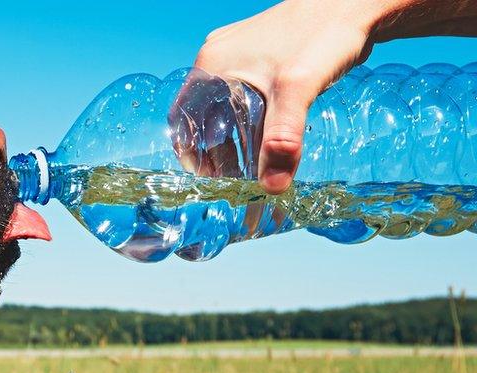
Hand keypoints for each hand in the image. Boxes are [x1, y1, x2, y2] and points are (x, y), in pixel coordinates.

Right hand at [191, 0, 377, 192]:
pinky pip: (242, 95)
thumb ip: (282, 139)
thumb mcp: (298, 90)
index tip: (206, 178)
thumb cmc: (323, 34)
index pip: (183, 117)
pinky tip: (268, 135)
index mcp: (212, 64)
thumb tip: (272, 188)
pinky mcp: (259, 55)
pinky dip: (249, 120)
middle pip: (203, 115)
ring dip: (233, 136)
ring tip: (250, 164)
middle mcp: (218, 58)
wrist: (356, 2)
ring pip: (224, 106)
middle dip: (215, 150)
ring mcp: (238, 54)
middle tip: (233, 178)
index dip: (189, 151)